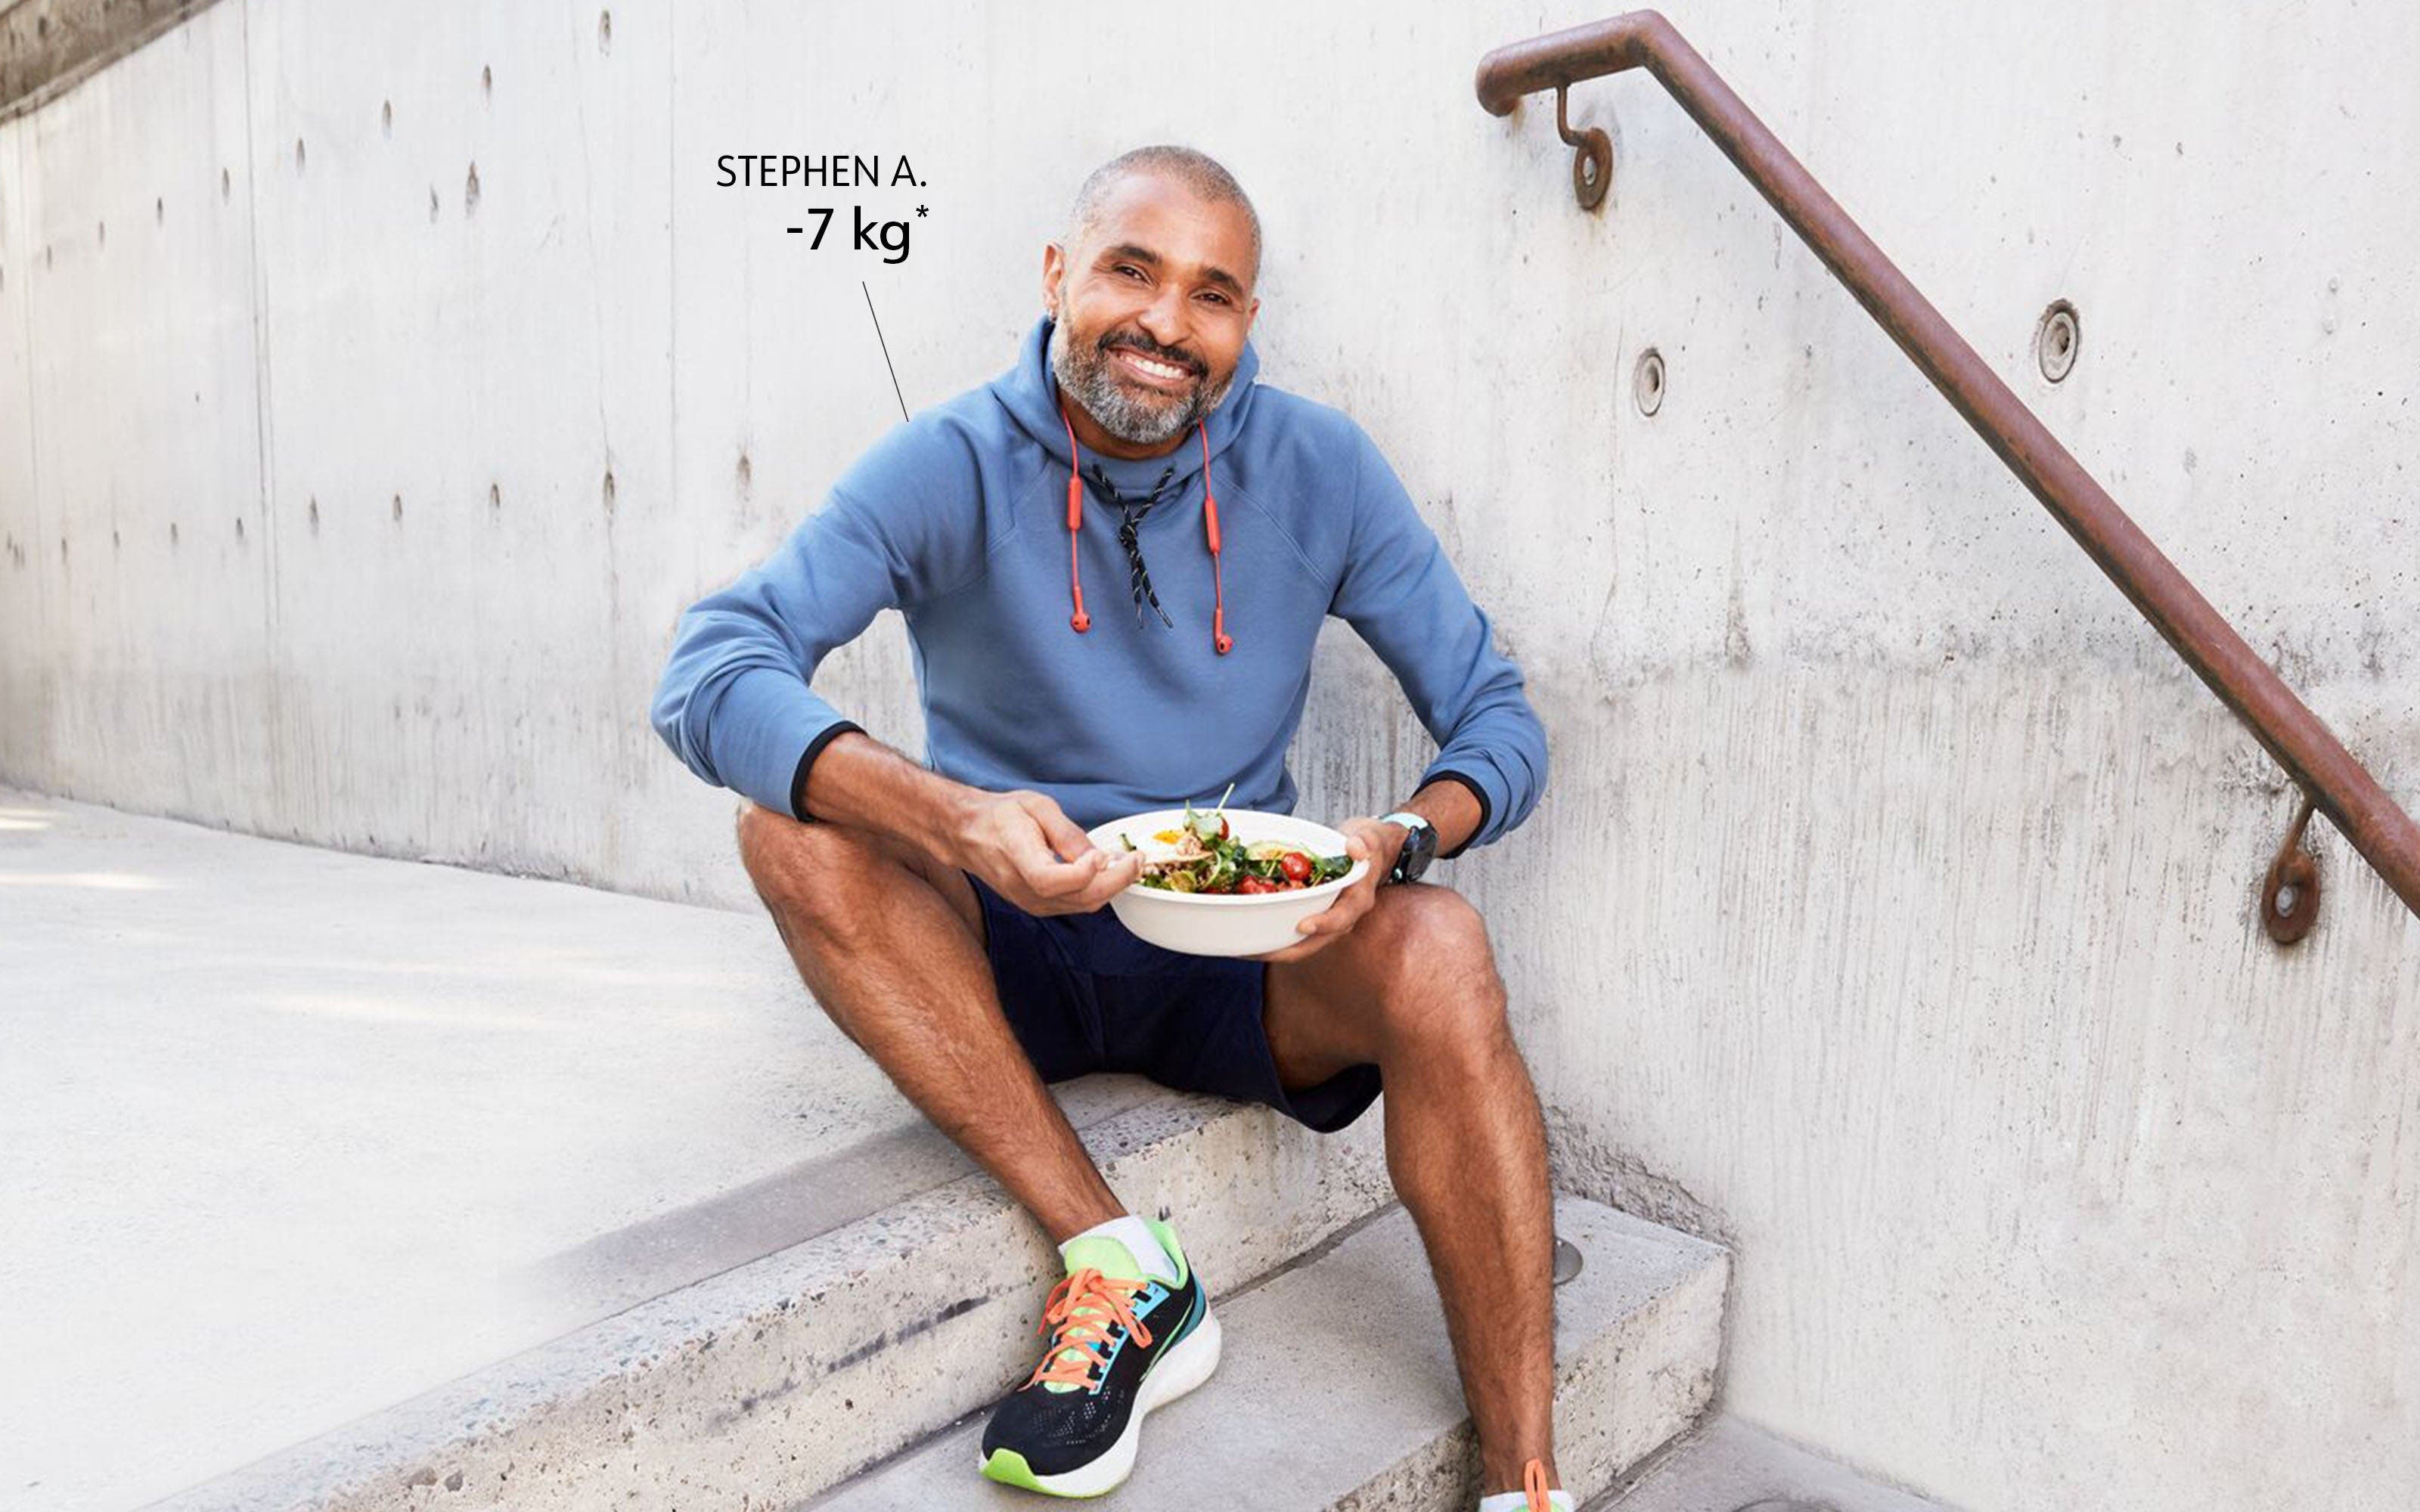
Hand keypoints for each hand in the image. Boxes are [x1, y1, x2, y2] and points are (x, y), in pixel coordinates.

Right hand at [952, 789, 1141, 915]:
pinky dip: (1097, 891)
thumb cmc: (1002, 815)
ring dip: (1111, 887)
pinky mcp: (1037, 906)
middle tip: (1137, 859)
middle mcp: (1022, 887)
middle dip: (1116, 881)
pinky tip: (1107, 871)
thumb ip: (1067, 833)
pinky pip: (1075, 905)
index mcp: (1017, 856)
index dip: (1082, 872)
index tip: (1104, 853)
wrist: (969, 835)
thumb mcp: (1037, 807)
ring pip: (1082, 905)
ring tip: (1129, 863)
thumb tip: (1098, 856)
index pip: (1050, 879)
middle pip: (1077, 898)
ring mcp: (1029, 901)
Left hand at [1246, 816, 1403, 963]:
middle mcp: (1343, 916)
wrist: (1368, 853)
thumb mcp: (1367, 837)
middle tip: (1257, 951)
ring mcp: (1327, 919)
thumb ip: (1362, 842)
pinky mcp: (1314, 916)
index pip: (1342, 918)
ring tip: (1245, 950)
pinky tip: (1249, 933)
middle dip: (1287, 950)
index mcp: (1358, 900)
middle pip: (1315, 941)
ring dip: (1275, 948)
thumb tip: (1355, 848)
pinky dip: (1274, 935)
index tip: (1302, 925)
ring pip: (1302, 943)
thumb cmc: (1366, 844)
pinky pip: (1294, 932)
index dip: (1323, 924)